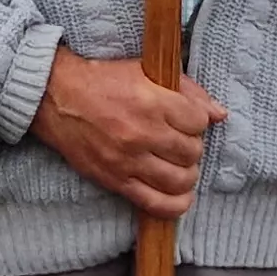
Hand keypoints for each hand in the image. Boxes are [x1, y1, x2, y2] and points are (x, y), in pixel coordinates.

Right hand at [29, 50, 227, 219]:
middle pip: (192, 151)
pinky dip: (176, 204)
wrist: (57, 98)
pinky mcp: (116, 180)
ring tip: (178, 164)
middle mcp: (142, 133)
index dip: (197, 120)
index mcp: (151, 101)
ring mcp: (129, 160)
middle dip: (191, 146)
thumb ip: (188, 90)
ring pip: (180, 179)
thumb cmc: (103, 81)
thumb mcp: (146, 72)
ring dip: (186, 173)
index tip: (187, 119)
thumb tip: (220, 114)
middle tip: (179, 140)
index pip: (198, 121)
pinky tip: (178, 194)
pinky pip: (156, 203)